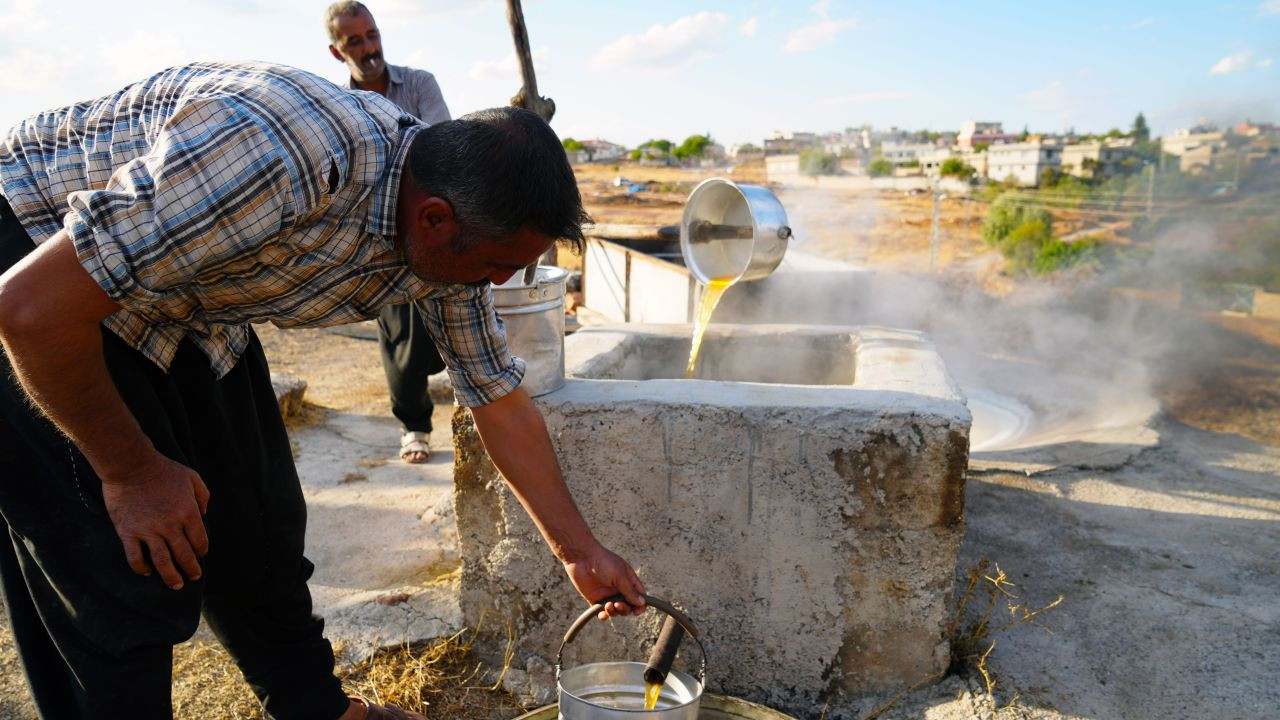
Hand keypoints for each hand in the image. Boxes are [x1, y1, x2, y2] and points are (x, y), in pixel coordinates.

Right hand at [101, 451, 209, 589]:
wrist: (131, 465)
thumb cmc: (163, 469)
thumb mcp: (192, 477)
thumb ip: (203, 495)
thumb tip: (204, 513)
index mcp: (188, 512)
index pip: (199, 540)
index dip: (202, 551)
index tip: (200, 555)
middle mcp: (170, 525)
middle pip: (184, 555)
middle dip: (191, 569)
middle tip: (194, 577)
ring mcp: (148, 530)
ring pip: (162, 561)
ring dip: (171, 576)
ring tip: (176, 585)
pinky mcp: (128, 532)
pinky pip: (135, 557)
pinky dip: (141, 568)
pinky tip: (147, 572)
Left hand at [563, 544, 646, 620]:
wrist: (582, 557)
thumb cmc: (603, 561)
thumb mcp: (619, 575)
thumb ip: (630, 590)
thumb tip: (642, 603)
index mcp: (628, 580)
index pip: (639, 596)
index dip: (640, 605)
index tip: (637, 611)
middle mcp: (619, 589)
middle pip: (628, 606)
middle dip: (625, 609)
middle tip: (618, 605)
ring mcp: (607, 595)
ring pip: (616, 611)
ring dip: (614, 612)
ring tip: (608, 605)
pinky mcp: (595, 599)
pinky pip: (601, 613)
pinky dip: (603, 616)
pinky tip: (602, 614)